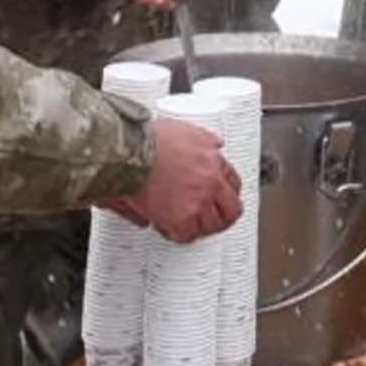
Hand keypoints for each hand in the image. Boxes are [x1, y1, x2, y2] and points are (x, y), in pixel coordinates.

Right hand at [103, 118, 242, 242]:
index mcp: (213, 160)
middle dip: (222, 214)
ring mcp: (197, 202)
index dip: (226, 191)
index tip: (220, 196)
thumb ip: (205, 139)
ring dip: (200, 226)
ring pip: (211, 225)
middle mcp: (210, 183)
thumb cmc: (149, 139)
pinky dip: (178, 234)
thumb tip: (216, 143)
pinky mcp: (180, 219)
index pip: (233, 182)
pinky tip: (169, 228)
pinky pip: (186, 235)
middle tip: (213, 218)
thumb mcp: (187, 129)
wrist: (131, 152)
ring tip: (189, 225)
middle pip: (231, 209)